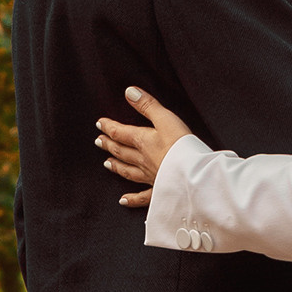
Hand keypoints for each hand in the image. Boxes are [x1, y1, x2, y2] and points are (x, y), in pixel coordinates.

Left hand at [97, 87, 192, 209]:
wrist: (192, 173)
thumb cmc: (181, 144)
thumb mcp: (165, 118)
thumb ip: (147, 105)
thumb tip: (129, 91)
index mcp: (143, 141)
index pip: (120, 132)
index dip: (109, 127)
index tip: (99, 123)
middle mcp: (142, 159)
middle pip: (121, 151)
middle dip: (109, 145)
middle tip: (99, 141)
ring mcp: (150, 176)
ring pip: (128, 171)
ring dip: (117, 166)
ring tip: (107, 163)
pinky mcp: (159, 189)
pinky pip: (142, 196)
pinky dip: (132, 199)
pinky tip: (123, 200)